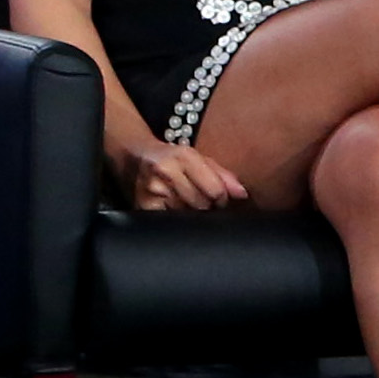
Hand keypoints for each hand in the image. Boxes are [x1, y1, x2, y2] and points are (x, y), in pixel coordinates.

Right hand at [108, 134, 245, 213]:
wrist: (136, 157)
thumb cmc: (173, 159)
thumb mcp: (200, 159)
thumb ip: (224, 175)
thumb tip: (242, 194)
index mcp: (185, 157)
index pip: (215, 190)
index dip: (223, 199)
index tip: (221, 199)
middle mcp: (167, 172)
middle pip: (202, 204)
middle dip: (209, 206)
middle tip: (205, 202)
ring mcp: (153, 190)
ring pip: (187, 214)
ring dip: (193, 212)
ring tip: (189, 203)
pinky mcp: (143, 205)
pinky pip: (170, 220)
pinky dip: (177, 218)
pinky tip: (176, 209)